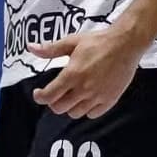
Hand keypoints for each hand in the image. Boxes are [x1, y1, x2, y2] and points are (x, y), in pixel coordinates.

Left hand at [29, 27, 144, 119]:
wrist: (125, 44)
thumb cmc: (98, 41)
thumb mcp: (72, 41)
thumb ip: (50, 49)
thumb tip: (31, 47)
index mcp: (72, 74)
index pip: (50, 96)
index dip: (40, 97)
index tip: (38, 93)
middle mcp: (84, 89)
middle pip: (60, 108)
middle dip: (53, 102)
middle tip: (55, 93)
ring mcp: (97, 97)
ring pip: (75, 113)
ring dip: (69, 106)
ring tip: (70, 95)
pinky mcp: (109, 100)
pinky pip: (92, 114)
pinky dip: (86, 110)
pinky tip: (86, 98)